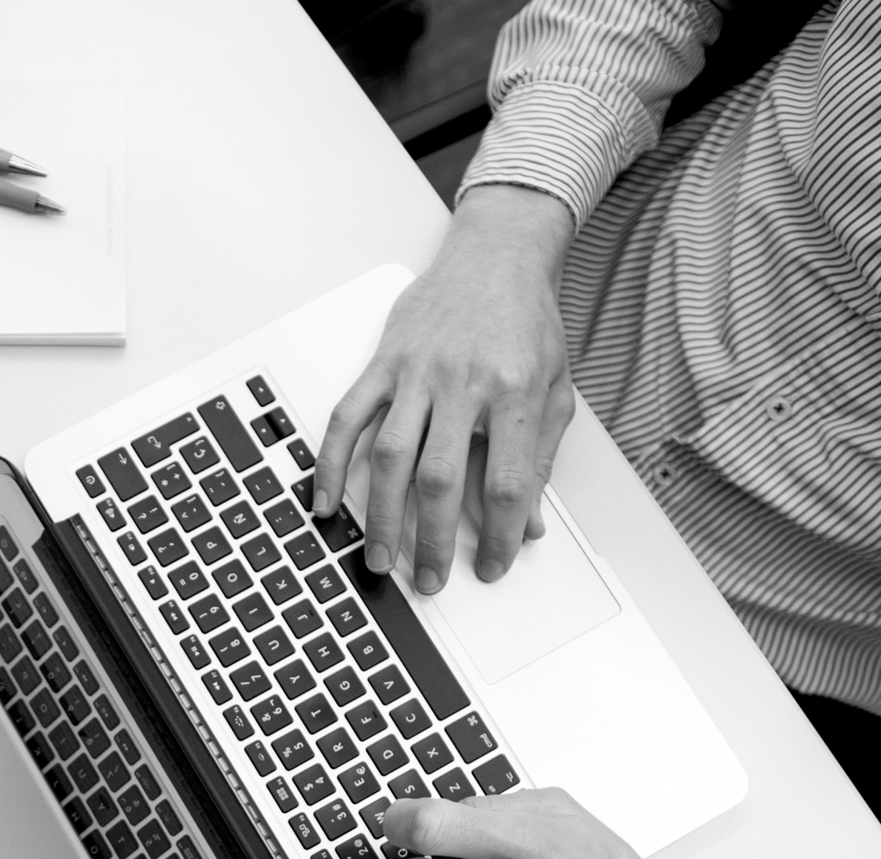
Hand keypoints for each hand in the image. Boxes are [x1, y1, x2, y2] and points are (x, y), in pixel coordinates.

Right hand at [314, 184, 576, 594]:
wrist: (497, 255)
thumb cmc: (527, 323)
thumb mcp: (554, 391)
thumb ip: (538, 459)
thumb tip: (529, 524)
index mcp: (513, 392)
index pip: (505, 482)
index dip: (498, 534)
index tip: (491, 565)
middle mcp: (461, 381)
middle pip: (440, 478)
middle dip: (432, 539)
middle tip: (429, 581)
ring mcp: (416, 371)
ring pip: (391, 455)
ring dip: (382, 515)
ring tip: (380, 558)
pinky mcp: (384, 361)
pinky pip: (348, 417)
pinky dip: (333, 462)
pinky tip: (327, 501)